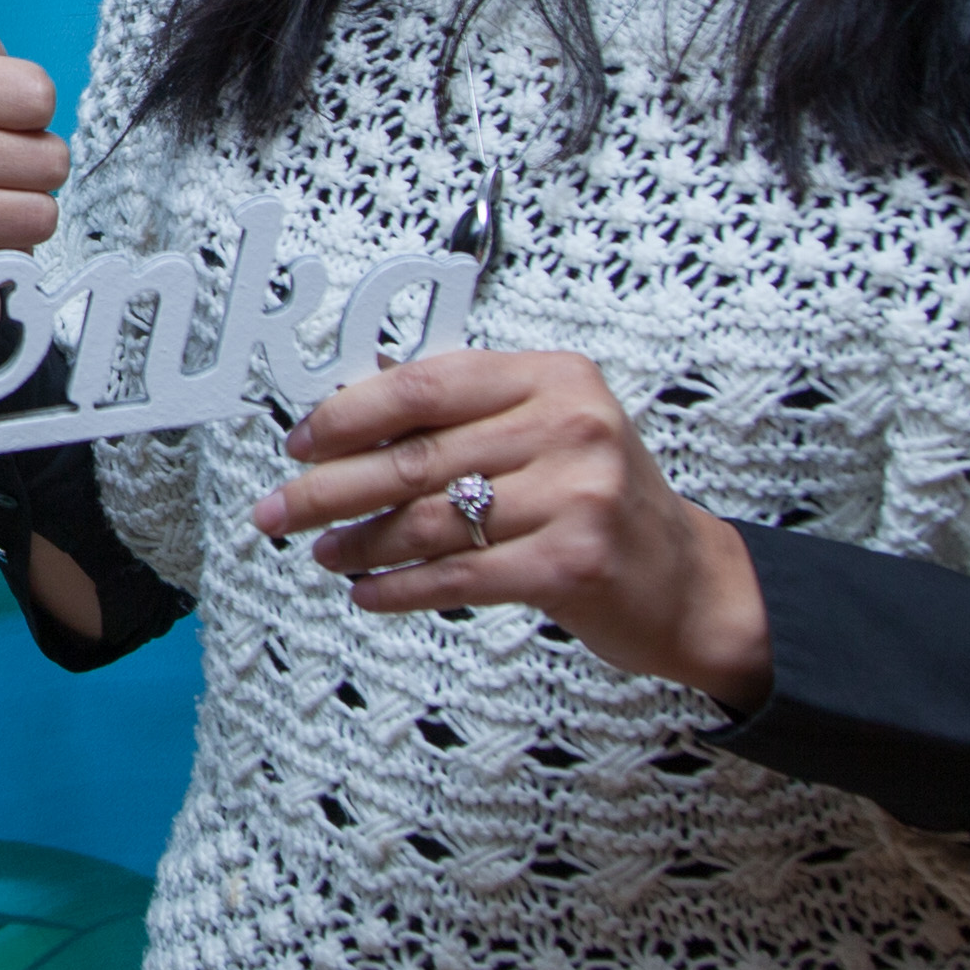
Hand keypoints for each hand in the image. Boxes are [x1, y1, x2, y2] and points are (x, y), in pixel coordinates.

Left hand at [252, 349, 772, 705]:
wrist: (691, 583)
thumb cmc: (603, 502)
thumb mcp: (546, 430)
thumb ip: (461, 411)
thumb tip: (351, 395)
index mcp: (552, 377)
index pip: (425, 385)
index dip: (350, 414)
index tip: (301, 441)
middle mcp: (569, 427)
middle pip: (416, 457)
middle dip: (330, 487)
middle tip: (278, 508)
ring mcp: (576, 495)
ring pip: (430, 520)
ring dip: (360, 542)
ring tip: (320, 553)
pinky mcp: (572, 564)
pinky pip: (459, 575)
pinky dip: (401, 587)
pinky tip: (368, 592)